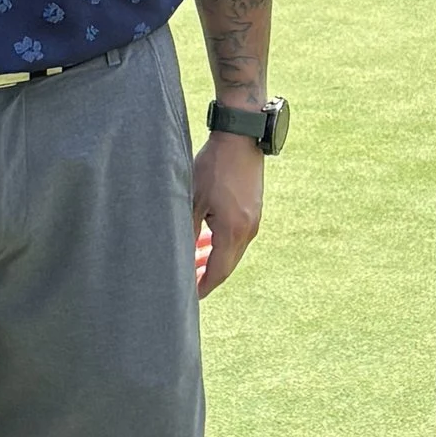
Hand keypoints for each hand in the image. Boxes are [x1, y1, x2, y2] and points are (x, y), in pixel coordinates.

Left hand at [191, 131, 263, 296]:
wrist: (241, 138)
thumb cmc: (214, 167)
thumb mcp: (193, 200)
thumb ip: (188, 232)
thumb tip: (181, 257)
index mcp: (233, 232)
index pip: (219, 272)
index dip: (204, 287)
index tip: (190, 298)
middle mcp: (248, 230)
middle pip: (228, 265)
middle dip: (208, 275)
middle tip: (188, 283)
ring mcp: (254, 220)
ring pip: (232, 251)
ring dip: (214, 258)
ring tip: (195, 259)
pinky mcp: (254, 210)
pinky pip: (237, 236)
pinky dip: (222, 243)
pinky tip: (207, 238)